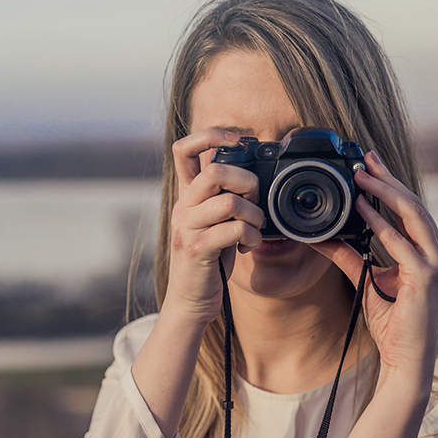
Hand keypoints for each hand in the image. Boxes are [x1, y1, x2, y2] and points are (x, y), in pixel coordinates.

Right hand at [165, 128, 264, 325]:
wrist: (189, 301)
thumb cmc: (209, 261)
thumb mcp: (213, 223)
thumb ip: (223, 198)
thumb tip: (252, 175)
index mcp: (186, 196)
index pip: (184, 149)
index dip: (211, 136)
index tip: (238, 141)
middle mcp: (182, 207)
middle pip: (216, 172)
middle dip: (247, 182)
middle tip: (255, 200)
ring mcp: (187, 227)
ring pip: (230, 202)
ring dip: (254, 215)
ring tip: (254, 230)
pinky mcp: (197, 248)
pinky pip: (234, 229)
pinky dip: (252, 236)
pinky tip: (249, 246)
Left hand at [311, 151, 437, 380]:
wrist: (405, 360)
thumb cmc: (392, 323)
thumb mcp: (365, 280)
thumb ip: (347, 255)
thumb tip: (319, 236)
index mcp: (429, 253)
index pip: (411, 210)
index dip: (391, 184)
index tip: (369, 164)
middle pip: (414, 205)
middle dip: (388, 178)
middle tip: (365, 157)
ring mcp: (437, 265)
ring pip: (412, 215)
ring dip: (385, 191)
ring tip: (361, 174)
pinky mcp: (427, 278)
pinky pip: (401, 243)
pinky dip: (380, 223)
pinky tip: (362, 208)